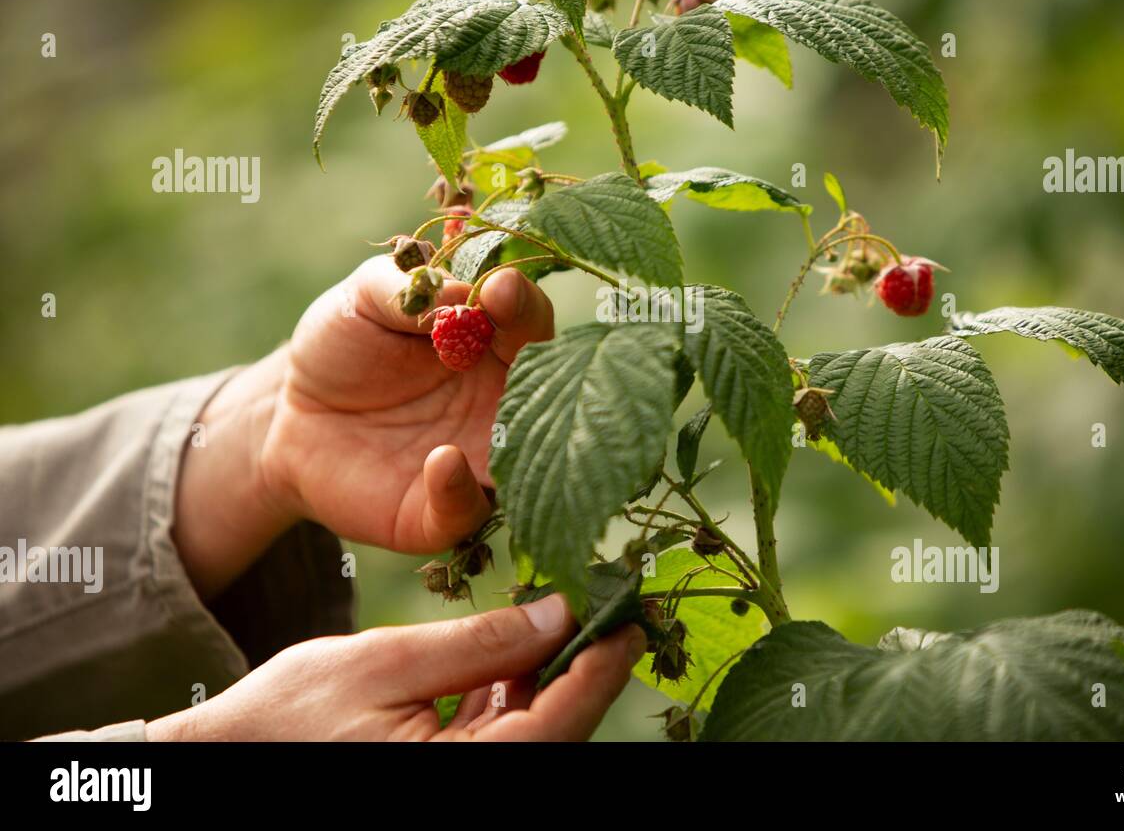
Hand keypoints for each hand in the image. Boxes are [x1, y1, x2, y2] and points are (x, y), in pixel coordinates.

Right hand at [145, 596, 645, 740]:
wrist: (226, 758)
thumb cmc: (290, 716)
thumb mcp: (384, 662)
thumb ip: (477, 643)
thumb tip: (558, 612)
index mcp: (461, 776)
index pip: (559, 722)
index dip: (603, 667)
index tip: (634, 616)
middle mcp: (471, 784)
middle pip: (557, 727)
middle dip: (584, 665)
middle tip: (609, 602)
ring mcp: (462, 779)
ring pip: (535, 727)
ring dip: (552, 672)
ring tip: (564, 607)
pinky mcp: (448, 769)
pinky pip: (504, 731)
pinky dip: (515, 687)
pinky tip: (516, 641)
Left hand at [174, 258, 553, 596]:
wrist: (294, 416)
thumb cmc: (343, 346)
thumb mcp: (362, 299)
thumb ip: (408, 289)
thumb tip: (462, 294)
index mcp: (492, 343)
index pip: (528, 322)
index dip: (521, 304)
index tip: (501, 289)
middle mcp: (500, 403)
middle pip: (549, 395)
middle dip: (545, 371)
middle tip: (517, 351)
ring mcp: (476, 459)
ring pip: (526, 462)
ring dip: (523, 439)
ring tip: (499, 412)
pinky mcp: (438, 511)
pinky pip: (467, 512)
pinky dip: (460, 490)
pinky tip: (442, 460)